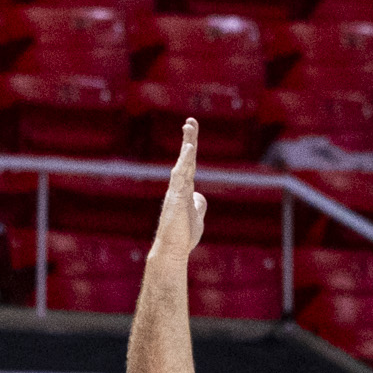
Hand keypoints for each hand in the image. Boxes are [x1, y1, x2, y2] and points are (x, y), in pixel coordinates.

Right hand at [155, 118, 206, 253]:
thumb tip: (200, 196)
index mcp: (185, 189)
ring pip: (183, 164)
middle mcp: (179, 187)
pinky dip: (185, 160)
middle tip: (190, 121)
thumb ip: (199, 205)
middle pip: (186, 159)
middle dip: (189, 139)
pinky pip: (180, 175)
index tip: (191, 128)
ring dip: (187, 146)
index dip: (191, 146)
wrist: (173, 250)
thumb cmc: (183, 236)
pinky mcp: (176, 197)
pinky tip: (189, 148)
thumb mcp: (197, 217)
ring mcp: (176, 191)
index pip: (189, 163)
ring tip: (189, 129)